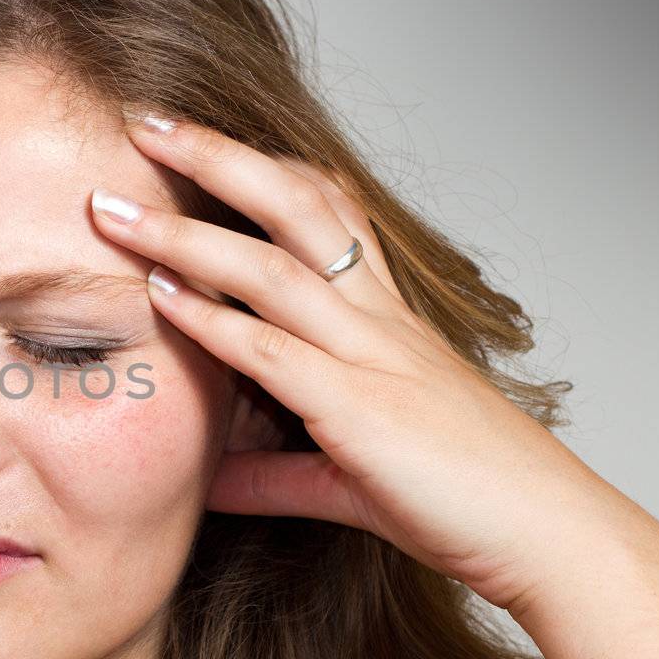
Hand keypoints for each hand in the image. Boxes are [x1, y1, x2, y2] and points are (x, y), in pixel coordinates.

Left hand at [89, 111, 618, 614]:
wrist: (546, 537)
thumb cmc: (463, 499)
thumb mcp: (351, 476)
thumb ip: (275, 471)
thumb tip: (208, 479)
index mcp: (386, 319)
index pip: (329, 209)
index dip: (265, 164)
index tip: (198, 137)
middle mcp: (377, 320)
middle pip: (293, 206)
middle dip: (216, 156)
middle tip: (145, 121)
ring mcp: (370, 357)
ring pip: (269, 267)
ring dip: (183, 232)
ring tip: (111, 207)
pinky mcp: (359, 409)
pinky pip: (272, 349)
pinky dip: (210, 319)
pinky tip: (158, 294)